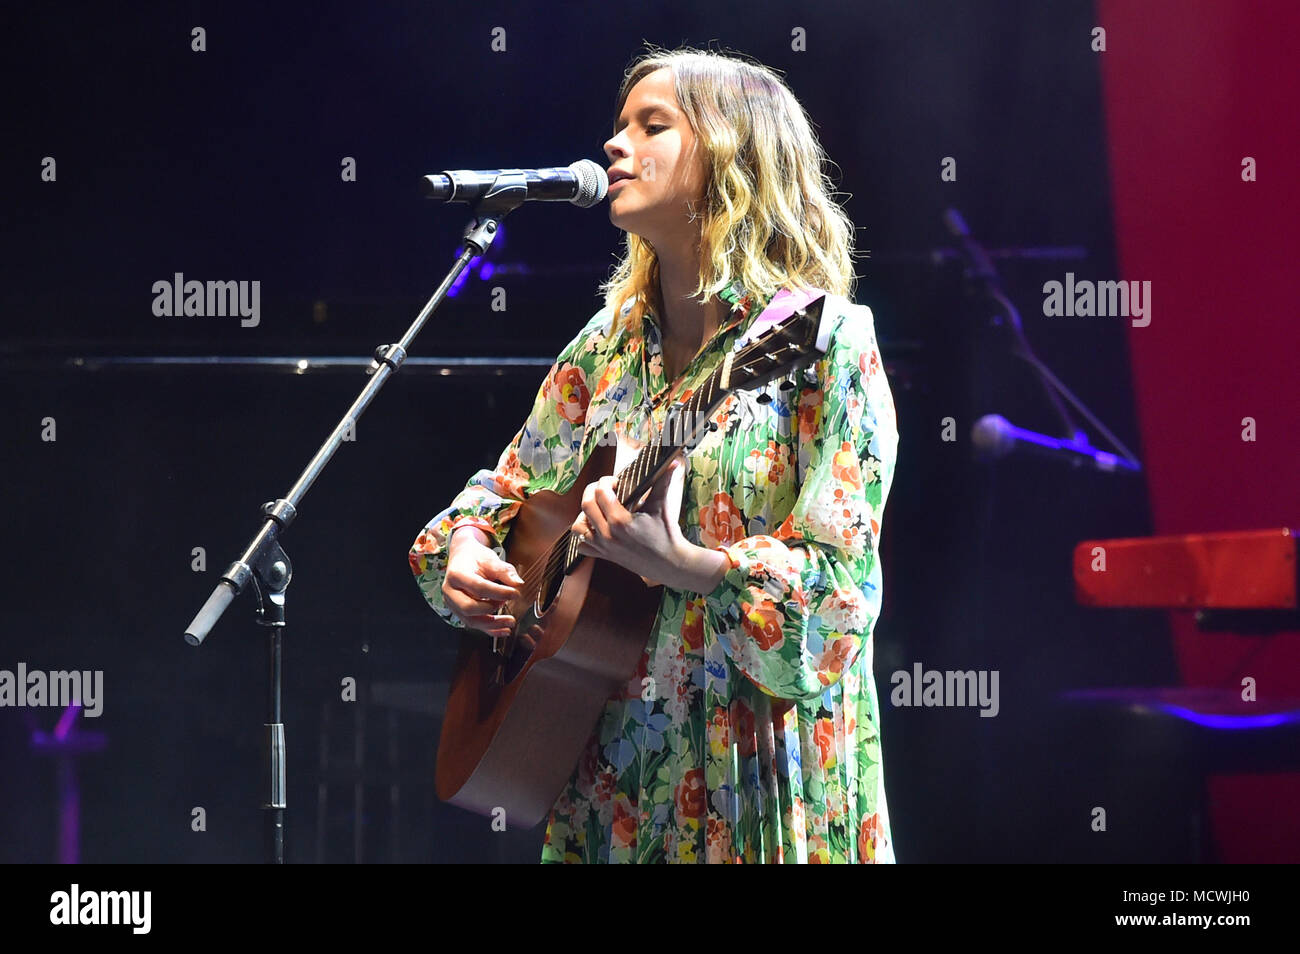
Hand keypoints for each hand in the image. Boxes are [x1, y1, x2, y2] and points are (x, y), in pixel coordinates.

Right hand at [442, 526, 524, 637]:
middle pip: (468, 607)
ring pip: (470, 620)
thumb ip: (504, 571)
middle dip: (491, 609)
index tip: (515, 594)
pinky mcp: (459, 612)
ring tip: (511, 622)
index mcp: (456, 575)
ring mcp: (452, 604)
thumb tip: (518, 584)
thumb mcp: (491, 559)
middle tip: (508, 603)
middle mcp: (450, 591)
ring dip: (492, 624)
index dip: (498, 593)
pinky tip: (504, 630)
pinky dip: (489, 629)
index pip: (478, 587)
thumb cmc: (476, 558)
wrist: (463, 557)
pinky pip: (473, 624)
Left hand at [572, 454, 729, 592]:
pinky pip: (582, 546)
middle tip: (603, 489)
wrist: (670, 564)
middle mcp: (608, 534)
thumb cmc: (667, 534)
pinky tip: (596, 528)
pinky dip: (584, 536)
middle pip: (586, 505)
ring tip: (597, 508)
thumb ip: (664, 482)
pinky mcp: (604, 556)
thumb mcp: (661, 506)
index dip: (605, 481)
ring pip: (578, 527)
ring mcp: (604, 547)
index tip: (615, 481)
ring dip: (584, 514)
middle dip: (592, 491)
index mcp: (620, 520)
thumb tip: (672, 463)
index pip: (600, 492)